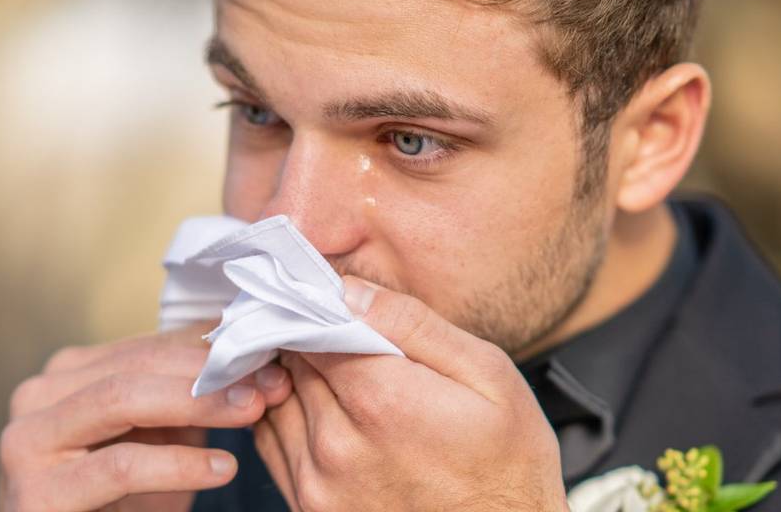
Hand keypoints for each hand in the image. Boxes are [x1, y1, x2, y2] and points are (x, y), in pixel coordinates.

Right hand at [0, 324, 291, 510]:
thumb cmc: (123, 496)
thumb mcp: (161, 435)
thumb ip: (191, 392)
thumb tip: (258, 350)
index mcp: (69, 371)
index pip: (151, 344)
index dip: (214, 347)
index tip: (273, 355)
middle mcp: (39, 394)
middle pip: (139, 364)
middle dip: (212, 371)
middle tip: (271, 382)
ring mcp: (28, 441)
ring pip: (124, 399)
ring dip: (199, 403)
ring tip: (253, 410)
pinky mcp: (36, 492)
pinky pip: (120, 465)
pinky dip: (178, 465)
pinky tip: (222, 468)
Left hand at [255, 278, 568, 511]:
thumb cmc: (508, 464)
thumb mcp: (487, 376)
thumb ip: (413, 325)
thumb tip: (350, 291)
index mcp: (381, 402)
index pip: (312, 328)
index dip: (322, 308)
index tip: (338, 303)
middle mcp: (338, 447)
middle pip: (294, 363)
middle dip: (313, 341)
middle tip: (345, 338)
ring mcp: (320, 485)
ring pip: (277, 400)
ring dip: (297, 379)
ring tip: (340, 377)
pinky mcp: (310, 509)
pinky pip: (272, 444)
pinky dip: (288, 418)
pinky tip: (328, 412)